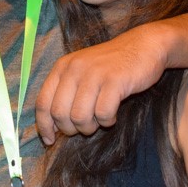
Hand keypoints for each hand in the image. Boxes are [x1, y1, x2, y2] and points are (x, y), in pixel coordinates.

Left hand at [35, 30, 166, 144]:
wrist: (144, 45)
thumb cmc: (112, 65)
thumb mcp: (82, 72)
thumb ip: (65, 93)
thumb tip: (52, 127)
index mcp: (62, 67)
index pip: (43, 102)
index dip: (44, 125)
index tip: (50, 140)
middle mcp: (74, 69)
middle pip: (59, 114)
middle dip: (71, 129)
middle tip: (86, 126)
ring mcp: (94, 74)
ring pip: (80, 117)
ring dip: (90, 126)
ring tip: (100, 119)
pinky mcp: (115, 81)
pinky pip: (103, 114)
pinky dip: (108, 121)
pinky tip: (113, 114)